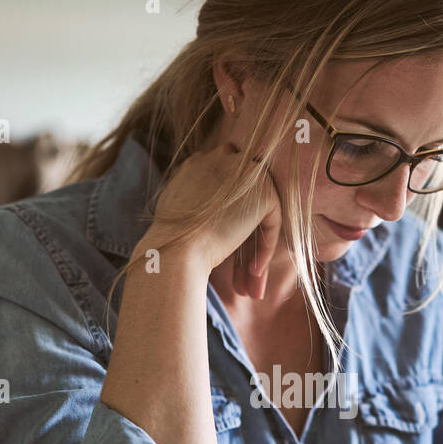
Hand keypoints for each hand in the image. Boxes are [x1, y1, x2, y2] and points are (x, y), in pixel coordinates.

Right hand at [146, 141, 282, 298]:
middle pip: (244, 201)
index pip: (224, 189)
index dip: (227, 223)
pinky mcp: (264, 192)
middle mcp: (222, 159)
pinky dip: (265, 249)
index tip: (227, 254)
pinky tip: (253, 272)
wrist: (177, 248)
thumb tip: (206, 219)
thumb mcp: (176, 212)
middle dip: (244, 242)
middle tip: (240, 276)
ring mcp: (245, 172)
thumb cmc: (169, 241)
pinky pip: (272, 222)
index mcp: (198, 163)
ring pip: (259, 213)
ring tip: (249, 284)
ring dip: (256, 251)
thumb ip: (193, 203)